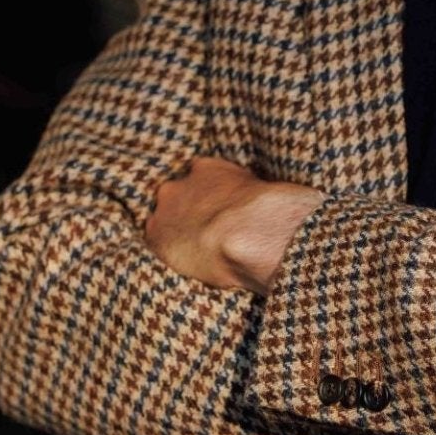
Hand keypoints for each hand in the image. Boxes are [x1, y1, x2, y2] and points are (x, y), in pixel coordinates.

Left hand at [146, 156, 323, 295]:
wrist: (248, 234)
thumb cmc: (270, 214)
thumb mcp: (269, 192)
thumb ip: (258, 194)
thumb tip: (280, 204)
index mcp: (207, 168)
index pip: (199, 177)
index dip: (208, 198)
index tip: (218, 212)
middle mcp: (180, 183)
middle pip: (174, 196)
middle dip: (186, 213)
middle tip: (204, 233)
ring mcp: (164, 210)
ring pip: (163, 221)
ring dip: (175, 234)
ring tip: (194, 254)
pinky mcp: (156, 236)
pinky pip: (157, 245)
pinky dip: (169, 255)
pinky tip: (185, 266)